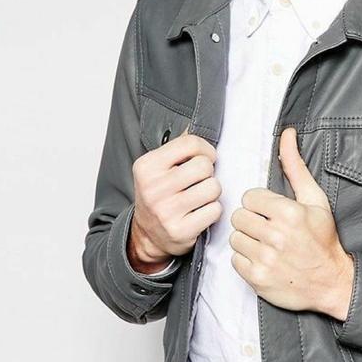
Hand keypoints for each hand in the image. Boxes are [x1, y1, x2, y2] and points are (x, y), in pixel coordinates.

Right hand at [128, 127, 222, 273]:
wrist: (148, 235)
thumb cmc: (159, 196)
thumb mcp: (158, 169)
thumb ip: (178, 149)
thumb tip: (197, 125)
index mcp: (146, 166)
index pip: (190, 143)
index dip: (206, 150)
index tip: (205, 158)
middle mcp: (153, 188)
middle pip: (204, 166)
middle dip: (209, 173)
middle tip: (200, 181)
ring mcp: (166, 211)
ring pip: (213, 188)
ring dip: (212, 193)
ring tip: (200, 197)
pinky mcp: (180, 230)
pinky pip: (215, 210)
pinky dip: (213, 211)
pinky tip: (200, 213)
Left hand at [229, 127, 353, 319]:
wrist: (331, 283)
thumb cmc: (323, 240)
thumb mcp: (315, 200)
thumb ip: (295, 167)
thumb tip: (286, 134)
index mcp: (288, 213)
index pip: (249, 198)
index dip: (260, 205)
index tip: (272, 214)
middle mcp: (275, 236)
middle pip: (239, 217)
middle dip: (252, 222)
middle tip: (268, 229)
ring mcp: (265, 258)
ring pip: (235, 238)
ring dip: (247, 240)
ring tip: (266, 245)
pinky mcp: (257, 278)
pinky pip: (235, 260)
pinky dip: (246, 260)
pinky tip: (263, 259)